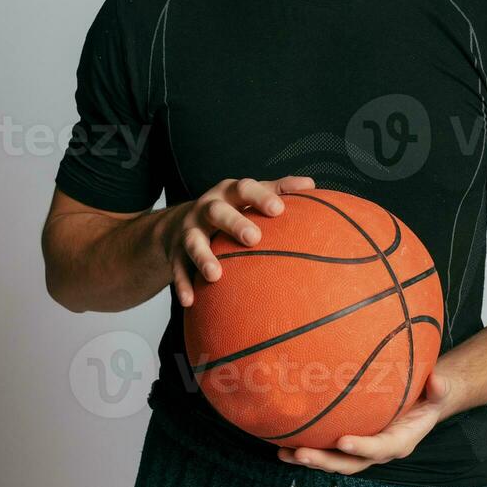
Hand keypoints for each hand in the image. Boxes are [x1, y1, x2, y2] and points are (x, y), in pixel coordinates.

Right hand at [159, 174, 315, 307]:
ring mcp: (189, 229)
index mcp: (229, 192)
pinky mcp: (175, 251)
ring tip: (216, 275)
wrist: (180, 220)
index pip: (244, 188)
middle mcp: (206, 208)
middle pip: (217, 212)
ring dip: (203, 257)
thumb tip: (311, 185)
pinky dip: (183, 283)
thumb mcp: (250, 194)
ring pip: (193, 241)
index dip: (260, 197)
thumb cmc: (231, 207)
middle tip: (254, 238)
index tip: (279, 209)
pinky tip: (190, 301)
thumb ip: (279, 189)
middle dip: (234, 223)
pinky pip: (178, 268)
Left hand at [277, 370, 453, 474]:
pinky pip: (328, 448)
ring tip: (284, 453)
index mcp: (400, 441)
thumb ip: (440, 388)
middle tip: (301, 453)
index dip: (363, 447)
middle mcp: (378, 450)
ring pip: (334, 460)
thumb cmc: (430, 395)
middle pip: (350, 463)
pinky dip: (308, 447)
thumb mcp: (440, 391)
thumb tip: (437, 381)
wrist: (423, 403)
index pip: (381, 448)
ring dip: (310, 458)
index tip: (344, 442)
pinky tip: (284, 440)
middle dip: (325, 461)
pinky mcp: (350, 442)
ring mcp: (363, 449)